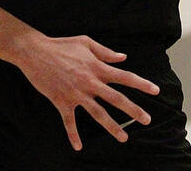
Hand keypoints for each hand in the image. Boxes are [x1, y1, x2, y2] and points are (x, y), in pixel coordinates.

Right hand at [14, 34, 159, 150]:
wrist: (35, 52)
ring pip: (98, 114)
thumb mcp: (86, 42)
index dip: (142, 84)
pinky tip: (78, 147)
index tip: (156, 91)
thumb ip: (106, 52)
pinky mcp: (61, 101)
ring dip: (112, 126)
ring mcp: (76, 94)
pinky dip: (73, 135)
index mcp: (97, 68)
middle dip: (134, 110)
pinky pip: (69, 121)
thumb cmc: (61, 45)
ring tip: (124, 138)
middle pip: (116, 99)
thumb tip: (123, 58)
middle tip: (147, 120)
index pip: (125, 77)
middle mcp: (90, 82)